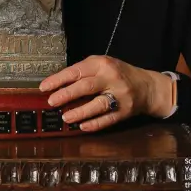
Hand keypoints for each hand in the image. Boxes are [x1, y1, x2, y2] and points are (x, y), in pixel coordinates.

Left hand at [39, 55, 172, 131]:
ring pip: (97, 105)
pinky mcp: (125, 111)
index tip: (44, 87)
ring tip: (65, 117)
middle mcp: (111, 78)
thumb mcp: (102, 64)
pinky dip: (94, 124)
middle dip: (66, 94)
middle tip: (52, 102)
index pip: (76, 71)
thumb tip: (59, 84)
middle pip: (86, 86)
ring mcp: (120, 95)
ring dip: (80, 112)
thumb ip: (84, 71)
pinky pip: (108, 119)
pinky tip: (82, 127)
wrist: (147, 86)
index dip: (59, 79)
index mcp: (102, 64)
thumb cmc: (118, 73)